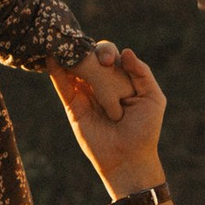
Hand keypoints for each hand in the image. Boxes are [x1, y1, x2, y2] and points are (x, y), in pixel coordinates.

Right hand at [50, 42, 166, 194]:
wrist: (127, 158)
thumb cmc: (144, 130)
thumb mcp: (153, 98)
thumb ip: (142, 73)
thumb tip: (126, 51)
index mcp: (121, 78)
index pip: (110, 55)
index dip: (106, 52)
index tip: (109, 62)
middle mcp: (102, 82)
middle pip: (90, 57)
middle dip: (89, 53)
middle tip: (93, 61)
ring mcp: (86, 93)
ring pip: (75, 67)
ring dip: (69, 55)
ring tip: (64, 45)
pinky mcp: (73, 106)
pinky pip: (62, 85)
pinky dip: (56, 71)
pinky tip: (52, 57)